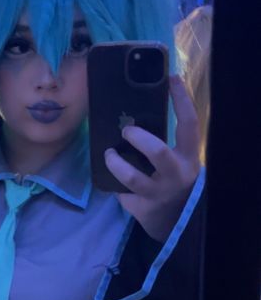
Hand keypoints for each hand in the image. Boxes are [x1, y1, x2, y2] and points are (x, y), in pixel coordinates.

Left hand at [104, 75, 201, 241]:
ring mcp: (157, 193)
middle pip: (158, 152)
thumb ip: (165, 142)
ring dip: (115, 163)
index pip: (189, 124)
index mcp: (188, 157)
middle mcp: (175, 175)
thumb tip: (134, 115)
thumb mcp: (177, 160)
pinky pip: (119, 190)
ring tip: (109, 154)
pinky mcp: (140, 207)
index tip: (171, 78)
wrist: (175, 221)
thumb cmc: (173, 180)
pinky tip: (110, 178)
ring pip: (131, 177)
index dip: (182, 100)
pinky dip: (112, 181)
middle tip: (126, 130)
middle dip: (138, 137)